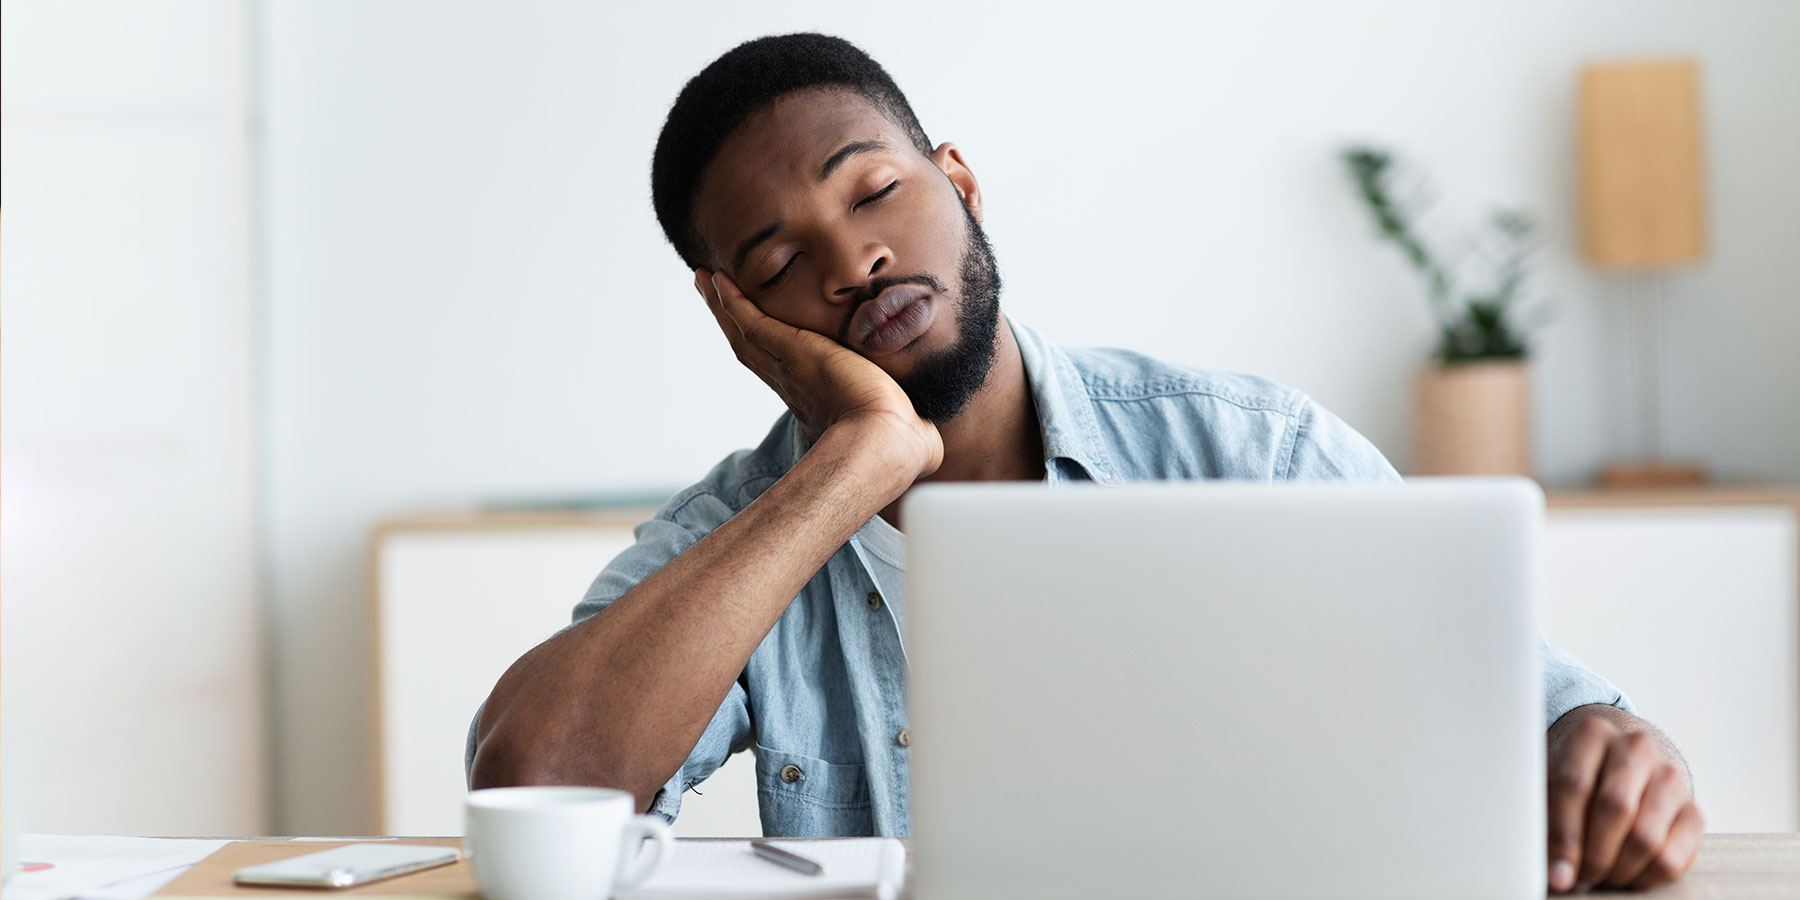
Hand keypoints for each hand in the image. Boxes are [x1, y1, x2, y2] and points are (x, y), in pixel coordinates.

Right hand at [695, 269, 941, 477]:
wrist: (886, 443)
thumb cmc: (902, 448)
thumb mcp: (905, 429)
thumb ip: (912, 427)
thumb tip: (930, 438)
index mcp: (816, 400)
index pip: (783, 367)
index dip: (765, 347)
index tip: (755, 332)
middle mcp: (793, 384)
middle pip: (749, 345)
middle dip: (730, 320)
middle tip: (712, 293)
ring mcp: (787, 368)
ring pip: (743, 331)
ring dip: (722, 305)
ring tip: (705, 280)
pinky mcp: (790, 351)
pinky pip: (751, 320)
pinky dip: (731, 301)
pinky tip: (719, 279)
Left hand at [1546, 705, 1702, 892]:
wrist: (1626, 760)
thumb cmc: (1579, 777)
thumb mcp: (1552, 780)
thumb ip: (1544, 814)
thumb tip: (1551, 872)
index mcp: (1593, 733)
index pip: (1574, 784)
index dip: (1563, 834)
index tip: (1556, 872)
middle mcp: (1637, 747)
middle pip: (1615, 809)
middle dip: (1593, 855)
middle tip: (1578, 878)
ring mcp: (1670, 778)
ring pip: (1646, 838)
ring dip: (1618, 870)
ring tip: (1599, 877)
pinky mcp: (1693, 811)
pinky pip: (1673, 858)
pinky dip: (1645, 878)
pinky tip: (1626, 876)